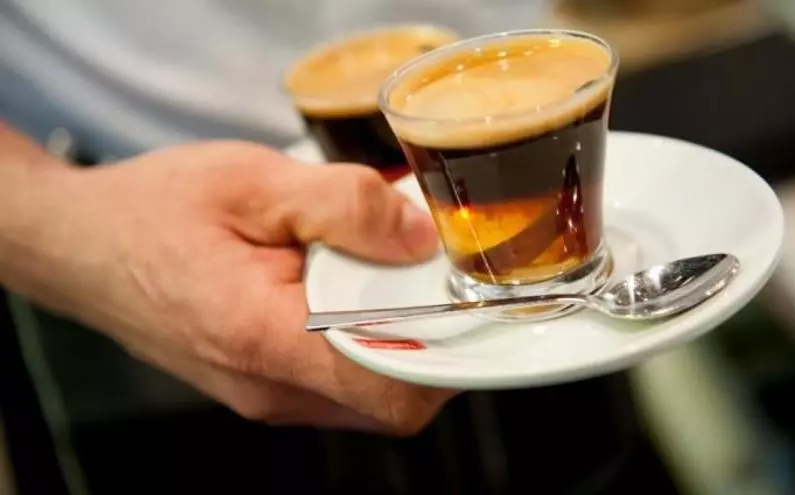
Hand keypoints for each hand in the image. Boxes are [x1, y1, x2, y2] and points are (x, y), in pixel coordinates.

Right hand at [5, 138, 450, 433]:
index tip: (469, 306)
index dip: (450, 356)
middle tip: (429, 274)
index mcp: (267, 338)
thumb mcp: (253, 182)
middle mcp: (268, 387)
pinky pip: (334, 383)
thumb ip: (344, 206)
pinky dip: (358, 342)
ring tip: (381, 273)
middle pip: (391, 398)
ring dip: (393, 341)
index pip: (394, 391)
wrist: (81, 244)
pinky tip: (344, 288)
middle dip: (430, 341)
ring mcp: (262, 395)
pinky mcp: (257, 384)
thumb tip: (419, 238)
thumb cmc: (156, 210)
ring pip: (365, 394)